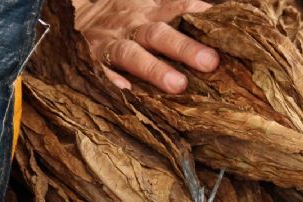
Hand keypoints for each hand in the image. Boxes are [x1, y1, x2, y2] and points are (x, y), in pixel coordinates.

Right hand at [74, 0, 218, 93]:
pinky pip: (101, 71)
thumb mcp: (154, 10)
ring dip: (155, 69)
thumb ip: (183, 20)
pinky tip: (126, 92)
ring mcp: (112, 43)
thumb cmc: (130, 19)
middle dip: (184, 48)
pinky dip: (112, 80)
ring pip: (133, 54)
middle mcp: (134, 25)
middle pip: (160, 34)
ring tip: (178, 85)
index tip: (223, 27)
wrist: (78, 14)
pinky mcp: (93, 60)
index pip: (180, 8)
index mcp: (153, 11)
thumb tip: (224, 31)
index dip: (200, 16)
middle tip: (210, 62)